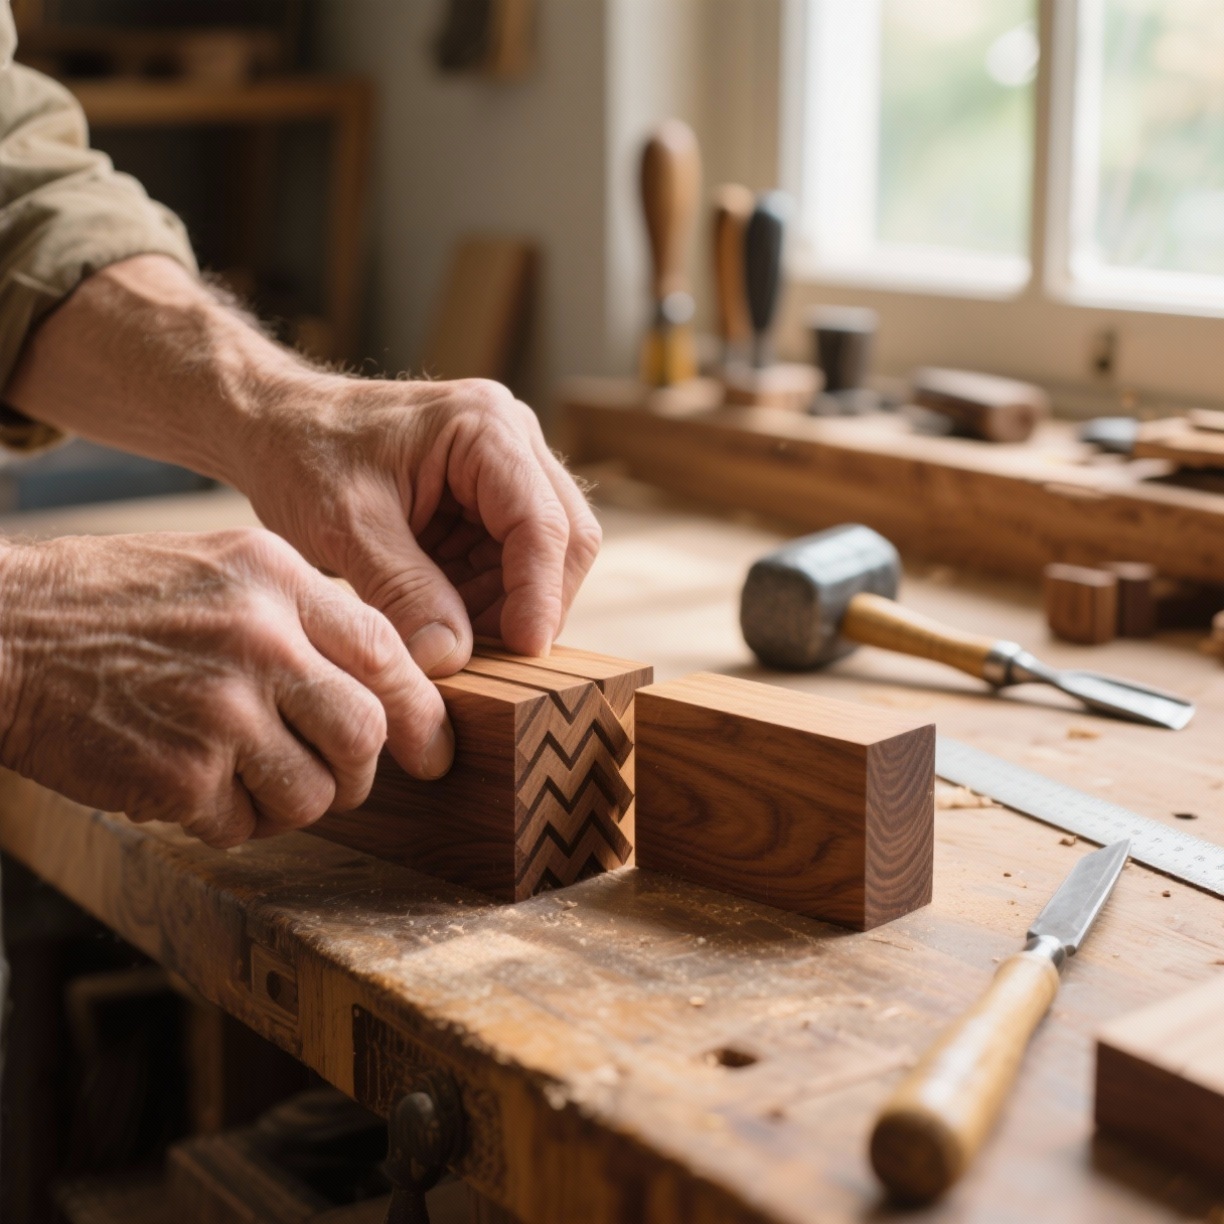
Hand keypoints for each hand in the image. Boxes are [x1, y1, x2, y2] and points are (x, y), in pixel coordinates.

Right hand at [0, 527, 451, 847]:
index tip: (432, 748)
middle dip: (359, 772)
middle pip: (363, 732)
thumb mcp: (220, 566)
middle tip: (334, 778)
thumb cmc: (111, 602)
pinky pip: (242, 824)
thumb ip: (301, 611)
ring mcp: (219, 708)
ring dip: (291, 804)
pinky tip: (190, 787)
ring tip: (245, 779)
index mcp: (275, 578)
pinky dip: (227, 820)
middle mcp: (259, 639)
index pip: (385, 651)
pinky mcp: (178, 772)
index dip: (419, 710)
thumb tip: (379, 677)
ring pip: (313, 793)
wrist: (0, 632)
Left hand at [237, 374, 601, 676]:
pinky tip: (441, 618)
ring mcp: (509, 471)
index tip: (523, 653)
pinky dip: (487, 601)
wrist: (276, 429)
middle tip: (485, 658)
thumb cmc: (304, 457)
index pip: (543, 523)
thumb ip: (402, 591)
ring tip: (446, 636)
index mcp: (485, 428)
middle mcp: (512, 442)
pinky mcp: (493, 502)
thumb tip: (453, 658)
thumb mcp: (345, 527)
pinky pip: (513, 565)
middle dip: (531, 605)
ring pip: (547, 559)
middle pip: (565, 540)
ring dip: (507, 608)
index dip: (540, 595)